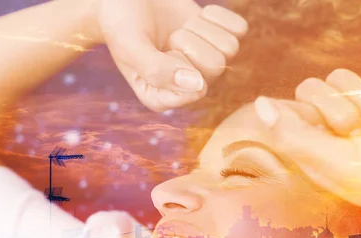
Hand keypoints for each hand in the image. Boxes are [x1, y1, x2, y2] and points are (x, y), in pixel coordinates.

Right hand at [97, 0, 247, 111]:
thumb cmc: (122, 23)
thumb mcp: (131, 47)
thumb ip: (157, 70)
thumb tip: (199, 86)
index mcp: (163, 98)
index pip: (197, 90)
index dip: (181, 62)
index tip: (162, 50)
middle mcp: (188, 88)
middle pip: (216, 66)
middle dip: (191, 41)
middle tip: (170, 36)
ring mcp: (205, 65)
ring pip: (230, 48)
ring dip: (202, 29)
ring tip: (180, 28)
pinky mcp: (217, 41)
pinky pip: (238, 30)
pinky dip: (217, 16)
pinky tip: (197, 17)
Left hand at [254, 66, 360, 234]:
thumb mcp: (332, 164)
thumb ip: (292, 135)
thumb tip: (260, 103)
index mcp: (313, 144)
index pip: (292, 105)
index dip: (310, 114)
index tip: (331, 137)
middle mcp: (334, 127)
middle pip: (316, 85)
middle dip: (340, 111)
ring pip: (348, 76)